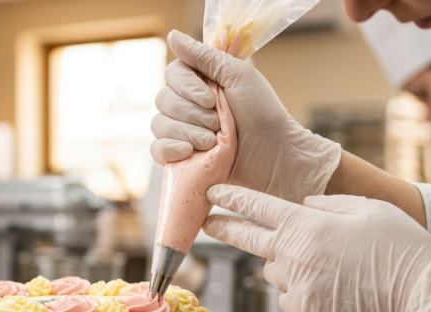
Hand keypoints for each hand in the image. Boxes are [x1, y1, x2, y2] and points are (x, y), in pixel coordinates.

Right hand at [151, 30, 341, 201]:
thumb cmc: (262, 114)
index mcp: (201, 82)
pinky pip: (156, 149)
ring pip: (159, 124)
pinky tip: (188, 152)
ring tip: (212, 142)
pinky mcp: (181, 156)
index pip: (172, 74)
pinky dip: (169, 148)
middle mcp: (188, 104)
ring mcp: (183, 131)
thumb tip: (172, 35)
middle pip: (163, 100)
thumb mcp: (238, 76)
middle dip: (191, 114)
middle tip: (218, 124)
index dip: (187, 87)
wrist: (273, 156)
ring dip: (187, 132)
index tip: (211, 99)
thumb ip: (204, 56)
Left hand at [202, 185, 430, 311]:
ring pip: (274, 270)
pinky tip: (329, 284)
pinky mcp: (305, 310)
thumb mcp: (367, 208)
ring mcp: (297, 285)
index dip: (232, 197)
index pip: (257, 206)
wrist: (420, 296)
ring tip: (325, 263)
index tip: (212, 192)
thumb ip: (327, 204)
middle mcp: (293, 254)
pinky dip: (299, 288)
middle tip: (207, 222)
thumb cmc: (400, 246)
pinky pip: (289, 295)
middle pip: (246, 239)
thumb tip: (302, 206)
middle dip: (223, 228)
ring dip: (285, 263)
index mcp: (306, 223)